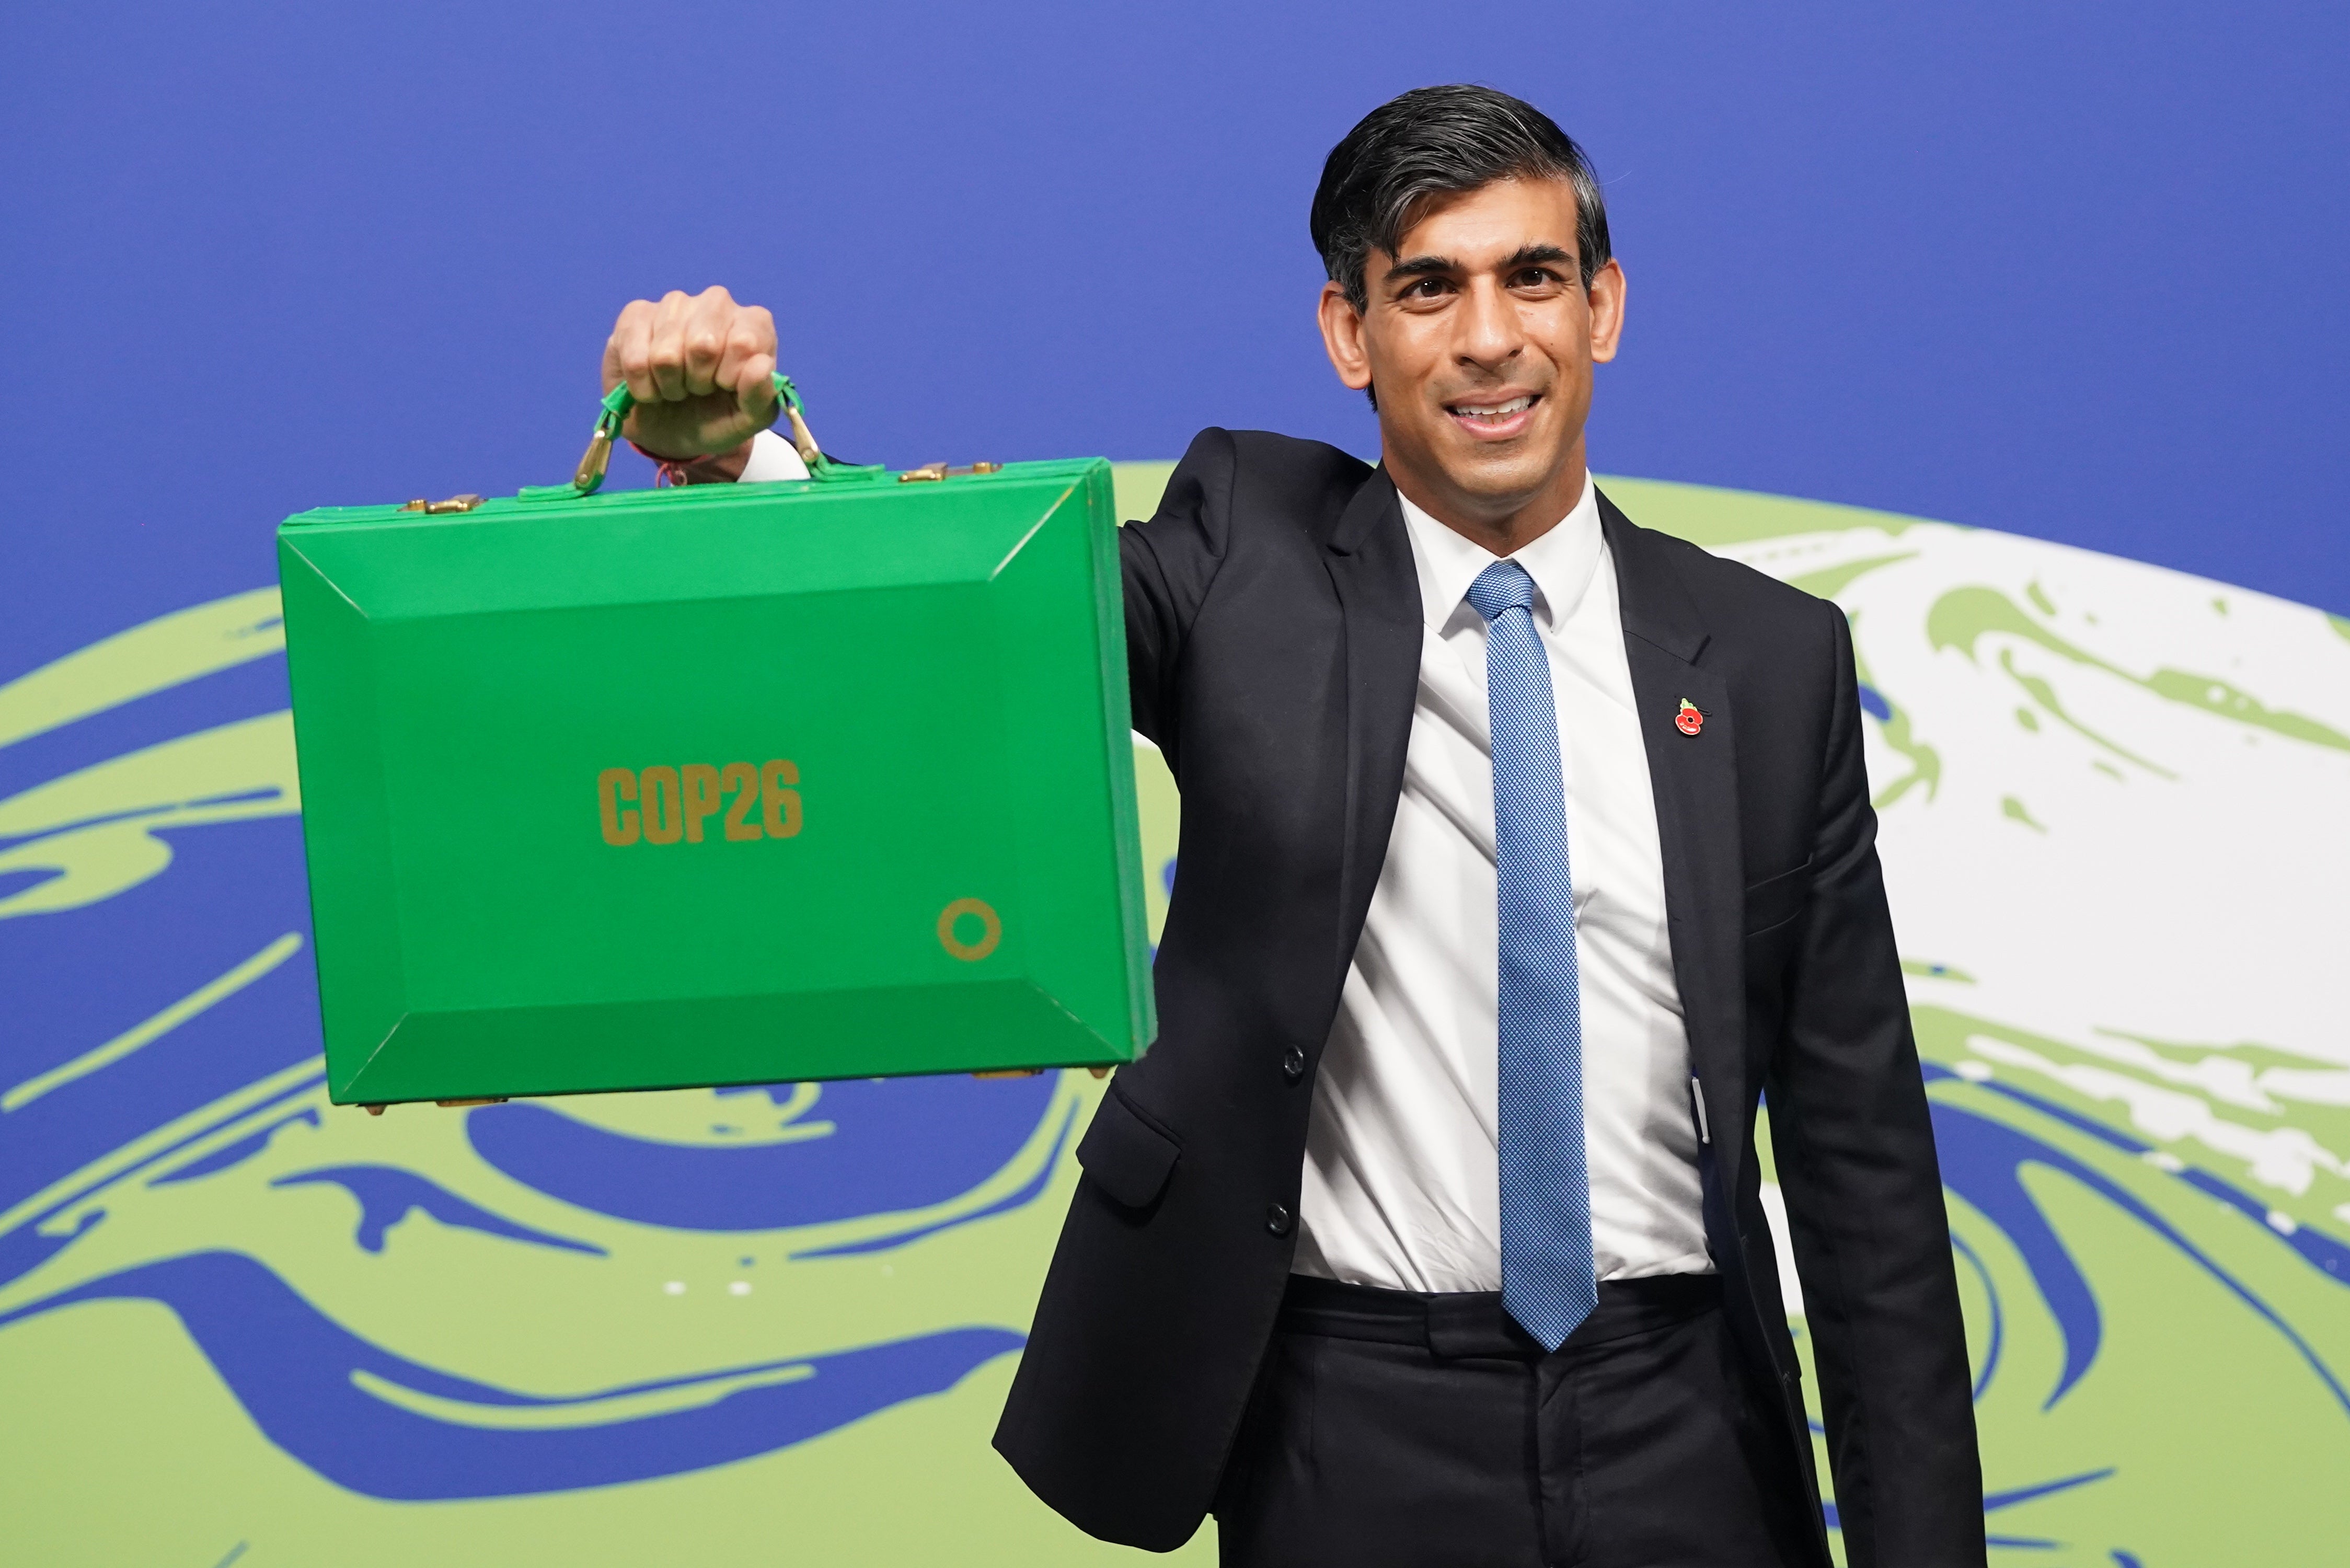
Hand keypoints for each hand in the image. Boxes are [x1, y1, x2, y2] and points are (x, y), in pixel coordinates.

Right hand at [602, 286, 778, 460]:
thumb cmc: (718, 415)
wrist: (673, 429)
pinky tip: (652, 383)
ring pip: (666, 355)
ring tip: (678, 385)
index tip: (726, 386)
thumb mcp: (748, 418)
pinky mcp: (636, 314)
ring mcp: (675, 303)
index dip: (730, 377)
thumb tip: (761, 365)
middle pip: (703, 344)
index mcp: (754, 323)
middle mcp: (717, 303)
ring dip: (670, 385)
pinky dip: (644, 386)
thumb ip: (761, 396)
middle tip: (700, 388)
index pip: (744, 343)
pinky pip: (636, 360)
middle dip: (699, 381)